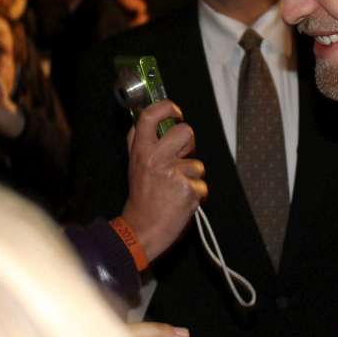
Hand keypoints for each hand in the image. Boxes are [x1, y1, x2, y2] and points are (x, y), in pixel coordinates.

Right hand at [121, 100, 206, 261]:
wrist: (142, 229)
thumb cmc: (142, 197)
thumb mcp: (135, 165)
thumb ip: (143, 142)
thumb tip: (154, 117)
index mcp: (140, 150)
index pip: (149, 116)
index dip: (167, 107)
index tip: (175, 112)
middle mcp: (155, 158)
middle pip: (185, 131)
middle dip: (189, 143)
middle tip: (182, 156)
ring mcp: (172, 174)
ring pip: (197, 164)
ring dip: (192, 176)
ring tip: (176, 189)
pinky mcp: (187, 190)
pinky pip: (202, 185)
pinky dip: (196, 194)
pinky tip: (181, 201)